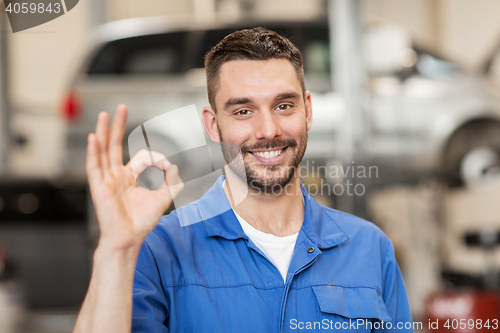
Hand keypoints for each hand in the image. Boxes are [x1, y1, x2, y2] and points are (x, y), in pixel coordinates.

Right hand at [86, 105, 182, 251]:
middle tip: (121, 108)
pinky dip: (94, 152)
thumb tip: (175, 167)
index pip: (141, 157)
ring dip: (104, 132)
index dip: (157, 159)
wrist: (129, 238)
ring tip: (104, 116)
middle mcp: (116, 175)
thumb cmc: (142, 221)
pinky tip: (94, 137)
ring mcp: (106, 179)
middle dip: (118, 126)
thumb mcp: (163, 198)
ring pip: (103, 151)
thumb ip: (172, 182)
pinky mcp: (99, 187)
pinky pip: (94, 166)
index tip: (167, 167)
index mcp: (130, 177)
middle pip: (114, 145)